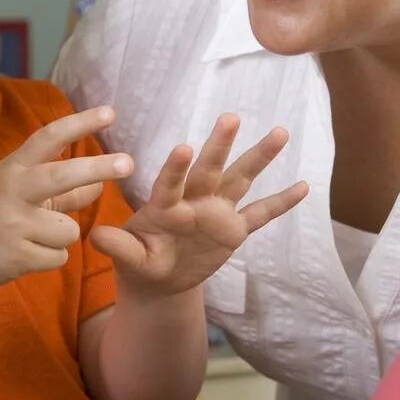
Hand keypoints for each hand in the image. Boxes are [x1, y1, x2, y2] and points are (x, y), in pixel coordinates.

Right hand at [0, 107, 132, 287]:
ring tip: (29, 238)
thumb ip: (60, 191)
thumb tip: (101, 186)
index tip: (110, 113)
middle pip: (63, 176)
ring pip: (70, 231)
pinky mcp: (17, 256)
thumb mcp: (17, 192)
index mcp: (12, 168)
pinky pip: (60, 257)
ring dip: (59, 237)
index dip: (80, 124)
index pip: (48, 139)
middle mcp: (12, 191)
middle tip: (129, 163)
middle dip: (98, 168)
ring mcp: (14, 224)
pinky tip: (22, 254)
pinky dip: (49, 259)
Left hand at [90, 114, 307, 296]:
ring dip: (259, 157)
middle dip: (220, 145)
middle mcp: (194, 200)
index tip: (184, 148)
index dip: (176, 167)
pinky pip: (261, 213)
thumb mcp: (128, 260)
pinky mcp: (234, 229)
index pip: (170, 183)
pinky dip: (281, 202)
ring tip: (280, 132)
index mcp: (165, 206)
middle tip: (230, 117)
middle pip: (209, 169)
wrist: (158, 282)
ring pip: (240, 179)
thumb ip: (118, 247)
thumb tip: (95, 236)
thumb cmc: (139, 264)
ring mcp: (217, 211)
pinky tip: (304, 186)